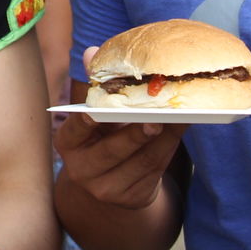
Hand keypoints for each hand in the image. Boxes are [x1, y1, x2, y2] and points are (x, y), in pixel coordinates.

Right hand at [53, 45, 187, 211]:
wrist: (107, 183)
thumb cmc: (101, 138)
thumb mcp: (94, 117)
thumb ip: (97, 86)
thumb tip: (93, 51)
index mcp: (68, 144)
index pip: (75, 130)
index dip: (84, 122)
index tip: (94, 111)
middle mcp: (82, 170)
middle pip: (112, 151)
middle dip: (135, 134)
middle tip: (155, 118)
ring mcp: (107, 189)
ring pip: (141, 161)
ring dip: (164, 137)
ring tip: (180, 116)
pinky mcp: (133, 198)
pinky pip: (156, 170)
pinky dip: (171, 147)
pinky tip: (182, 129)